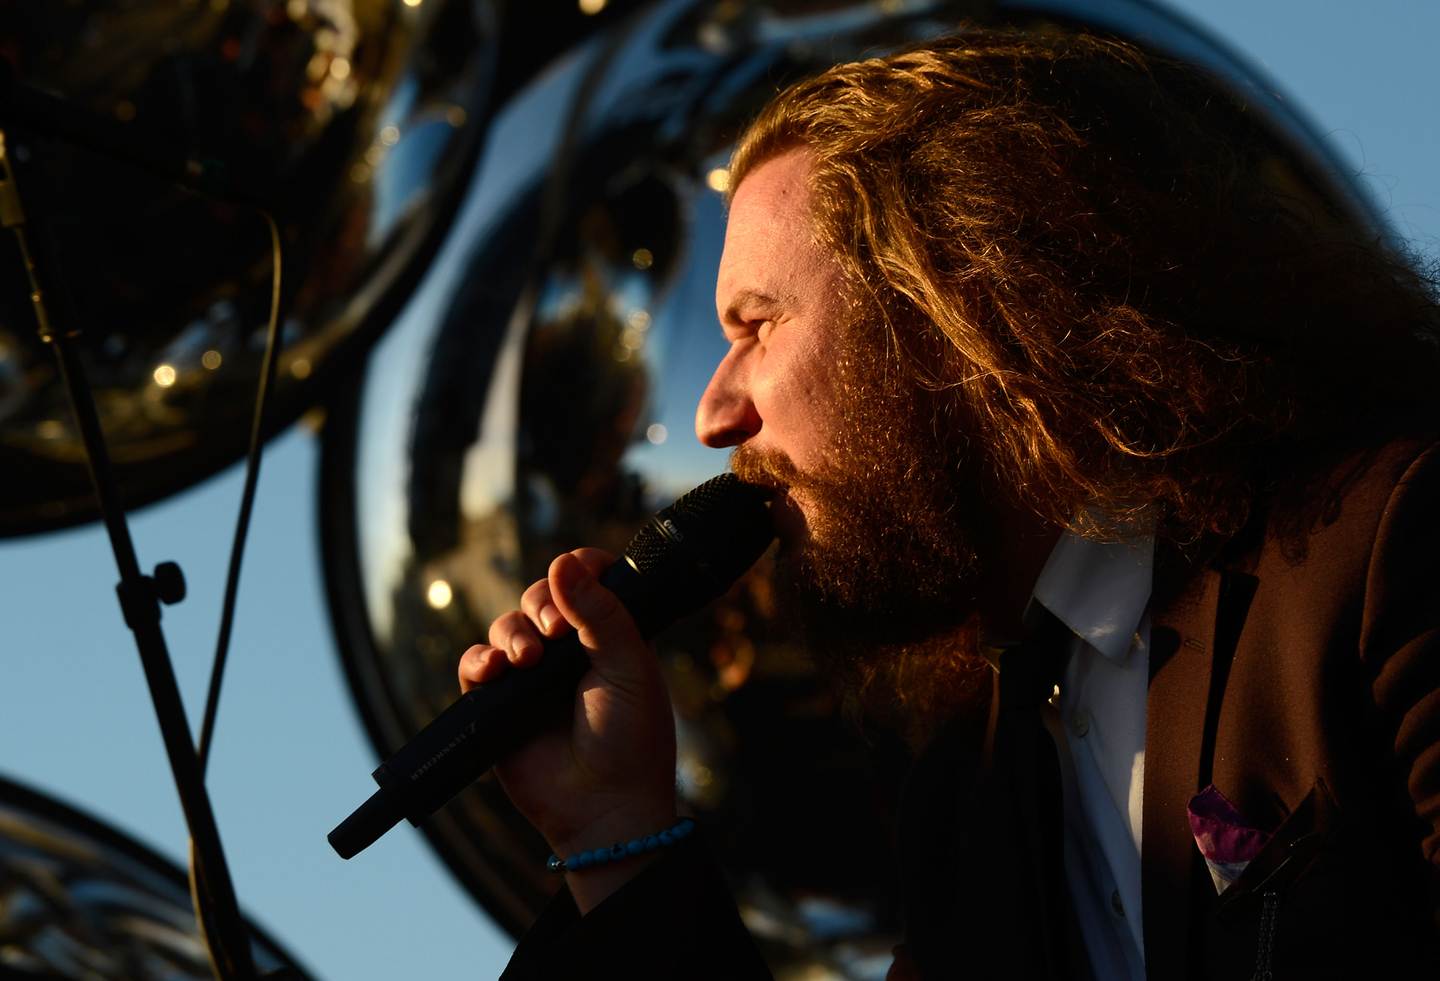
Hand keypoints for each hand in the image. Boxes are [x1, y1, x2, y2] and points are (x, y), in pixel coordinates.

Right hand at [458, 548, 676, 912]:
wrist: (604, 807)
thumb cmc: (630, 738)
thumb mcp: (628, 666)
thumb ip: (601, 613)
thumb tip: (563, 561)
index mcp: (610, 635)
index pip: (587, 578)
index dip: (578, 570)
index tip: (574, 576)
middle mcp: (570, 651)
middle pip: (538, 597)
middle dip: (540, 603)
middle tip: (555, 629)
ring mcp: (533, 678)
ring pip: (505, 628)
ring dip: (511, 635)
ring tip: (528, 662)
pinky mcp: (500, 706)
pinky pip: (476, 666)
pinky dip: (479, 661)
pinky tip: (493, 671)